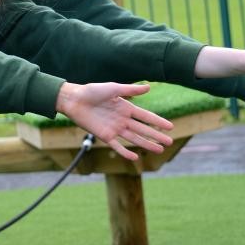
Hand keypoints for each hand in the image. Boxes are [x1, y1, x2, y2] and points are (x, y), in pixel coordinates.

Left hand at [56, 82, 173, 160]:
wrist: (73, 100)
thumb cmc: (92, 91)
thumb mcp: (113, 88)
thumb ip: (130, 90)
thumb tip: (149, 87)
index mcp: (125, 107)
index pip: (146, 116)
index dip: (158, 122)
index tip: (171, 127)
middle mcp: (122, 119)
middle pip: (143, 129)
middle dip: (156, 136)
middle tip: (169, 142)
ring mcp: (114, 128)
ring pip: (134, 138)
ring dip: (146, 144)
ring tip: (159, 150)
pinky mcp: (104, 135)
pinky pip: (117, 145)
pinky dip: (125, 152)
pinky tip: (135, 157)